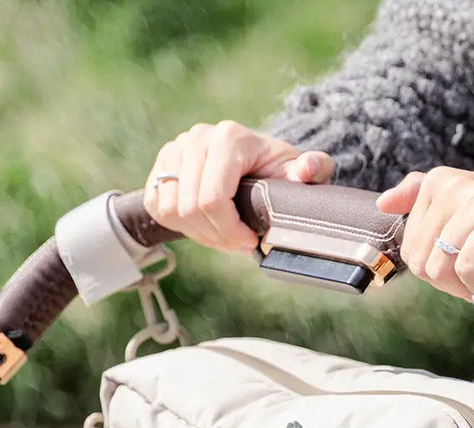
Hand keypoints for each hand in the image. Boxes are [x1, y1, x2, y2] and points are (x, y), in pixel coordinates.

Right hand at [144, 121, 332, 252]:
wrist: (254, 159)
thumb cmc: (278, 170)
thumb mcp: (300, 170)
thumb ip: (313, 168)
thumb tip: (307, 169)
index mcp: (229, 138)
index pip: (212, 199)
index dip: (230, 231)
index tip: (250, 242)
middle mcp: (197, 138)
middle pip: (190, 209)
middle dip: (217, 236)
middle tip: (239, 244)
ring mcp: (175, 150)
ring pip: (172, 211)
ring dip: (199, 234)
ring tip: (224, 235)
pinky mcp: (160, 165)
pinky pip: (160, 208)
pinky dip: (182, 226)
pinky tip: (206, 226)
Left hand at [376, 168, 473, 299]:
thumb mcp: (464, 207)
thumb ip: (422, 197)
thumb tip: (383, 203)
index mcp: (440, 181)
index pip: (410, 249)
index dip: (434, 270)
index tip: (462, 263)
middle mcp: (457, 183)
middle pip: (421, 261)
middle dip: (448, 281)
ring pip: (441, 266)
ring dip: (466, 286)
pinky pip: (467, 268)